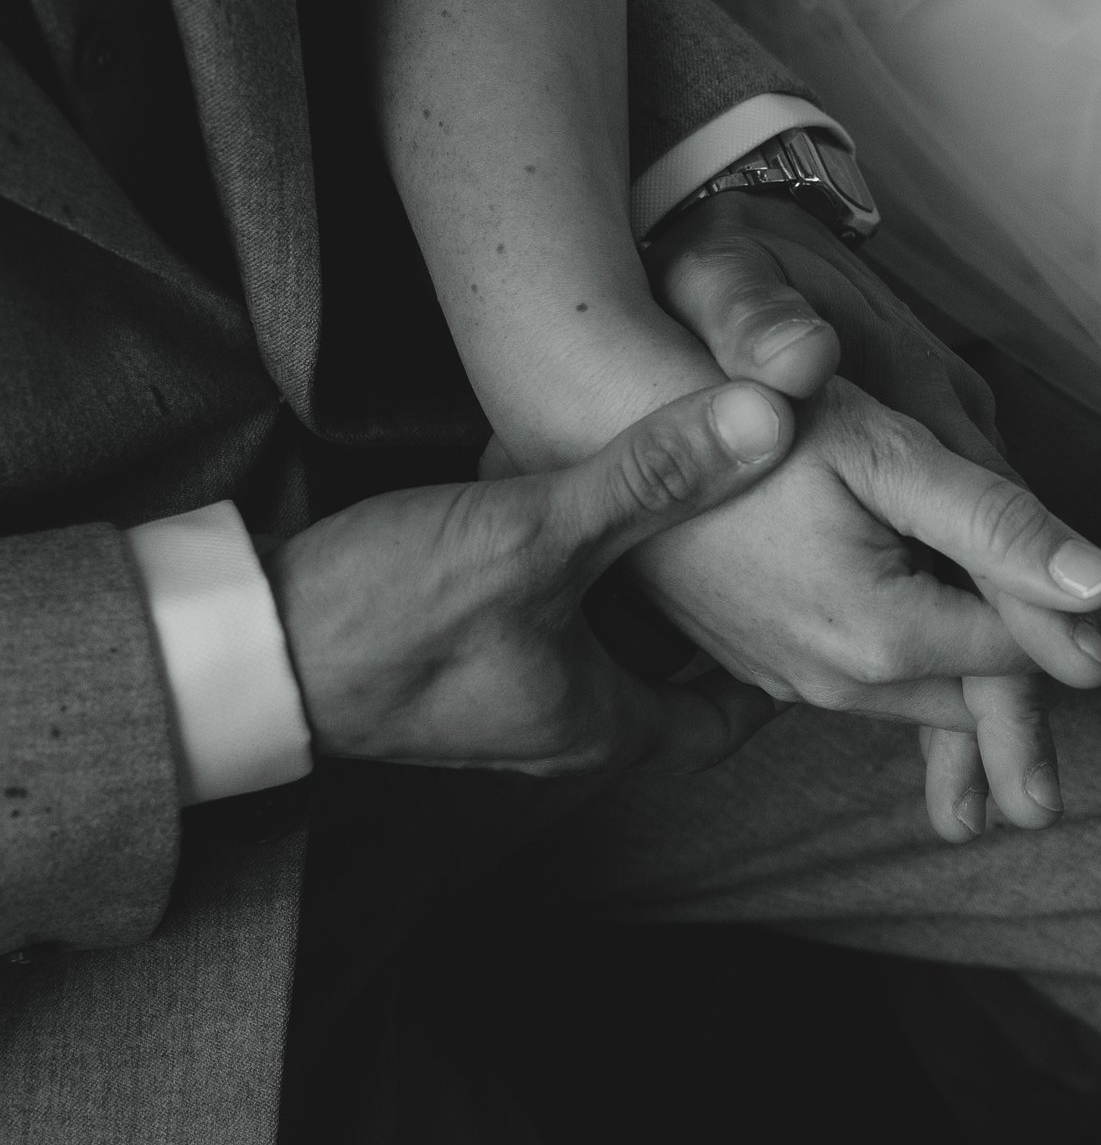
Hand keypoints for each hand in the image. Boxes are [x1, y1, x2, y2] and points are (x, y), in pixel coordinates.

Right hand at [272, 382, 796, 774]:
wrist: (242, 645)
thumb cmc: (389, 612)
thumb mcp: (539, 530)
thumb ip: (653, 473)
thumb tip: (768, 418)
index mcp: (600, 726)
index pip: (723, 722)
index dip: (775, 675)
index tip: (813, 616)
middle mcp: (556, 726)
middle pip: (670, 681)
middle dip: (715, 620)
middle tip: (763, 549)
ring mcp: (499, 697)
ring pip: (605, 645)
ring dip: (642, 590)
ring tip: (685, 514)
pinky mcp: (450, 658)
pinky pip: (546, 621)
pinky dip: (579, 575)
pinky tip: (578, 507)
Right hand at [642, 194, 1100, 840]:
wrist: (601, 423)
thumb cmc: (746, 420)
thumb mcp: (885, 455)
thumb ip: (998, 527)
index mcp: (882, 639)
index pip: (1041, 644)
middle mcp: (839, 683)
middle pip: (1000, 677)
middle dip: (1074, 621)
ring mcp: (795, 680)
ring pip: (943, 681)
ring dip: (1008, 633)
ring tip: (1071, 572)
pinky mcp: (768, 661)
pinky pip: (884, 670)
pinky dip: (942, 635)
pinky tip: (963, 588)